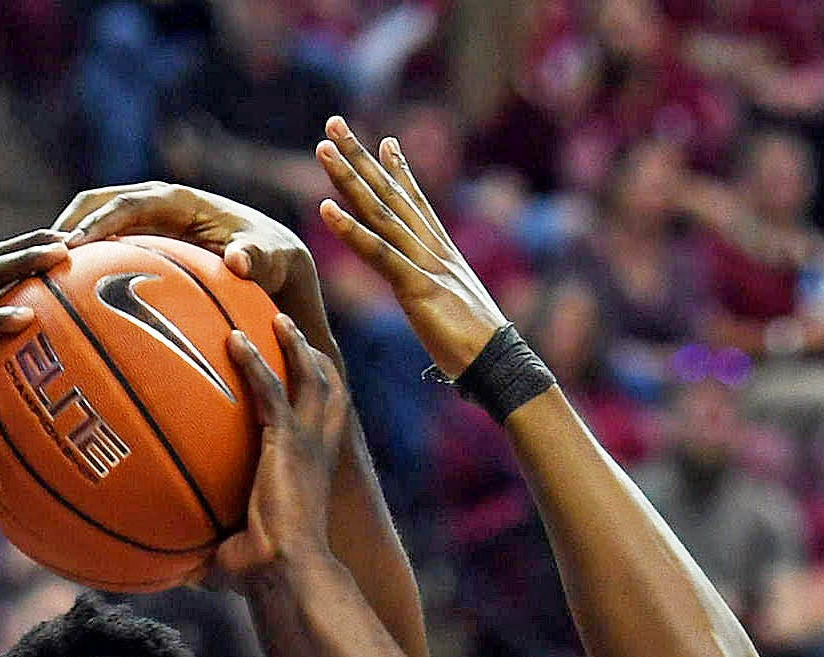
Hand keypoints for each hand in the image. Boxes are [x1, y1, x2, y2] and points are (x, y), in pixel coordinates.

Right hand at [55, 180, 329, 347]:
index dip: (99, 222)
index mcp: (180, 200)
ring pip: (93, 221)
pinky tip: (60, 298)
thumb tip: (238, 258)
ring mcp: (147, 221)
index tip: (72, 247)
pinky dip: (80, 264)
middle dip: (66, 225)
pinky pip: (103, 246)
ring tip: (36, 276)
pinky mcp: (142, 240)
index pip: (129, 203)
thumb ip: (257, 256)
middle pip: (98, 203)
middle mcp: (157, 203)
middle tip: (37, 258)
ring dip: (65, 242)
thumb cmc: (273, 259)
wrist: (274, 259)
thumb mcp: (272, 259)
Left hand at [212, 316, 348, 580]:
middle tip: (290, 326)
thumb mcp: (235, 556)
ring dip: (294, 345)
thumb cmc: (264, 576)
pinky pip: (269, 390)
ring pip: (310, 378)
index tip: (302, 372)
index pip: (322, 421)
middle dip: (312, 354)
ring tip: (277, 318)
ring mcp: (307, 443)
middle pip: (328, 387)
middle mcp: (317, 450)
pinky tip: (234, 339)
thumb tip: (176, 574)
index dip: (317, 394)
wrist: (287, 573)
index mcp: (312, 470)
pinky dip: (254, 361)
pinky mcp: (288, 442)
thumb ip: (210, 553)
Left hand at [314, 119, 511, 381]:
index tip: (383, 140)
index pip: (416, 202)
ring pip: (380, 212)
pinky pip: (379, 254)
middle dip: (361, 156)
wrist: (500, 366)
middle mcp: (433, 248)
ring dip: (348, 178)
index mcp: (442, 253)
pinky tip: (326, 210)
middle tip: (335, 122)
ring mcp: (425, 264)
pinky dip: (351, 231)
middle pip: (391, 193)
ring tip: (323, 148)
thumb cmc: (476, 349)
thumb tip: (436, 302)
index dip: (398, 170)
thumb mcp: (452, 312)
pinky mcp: (417, 288)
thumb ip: (438, 296)